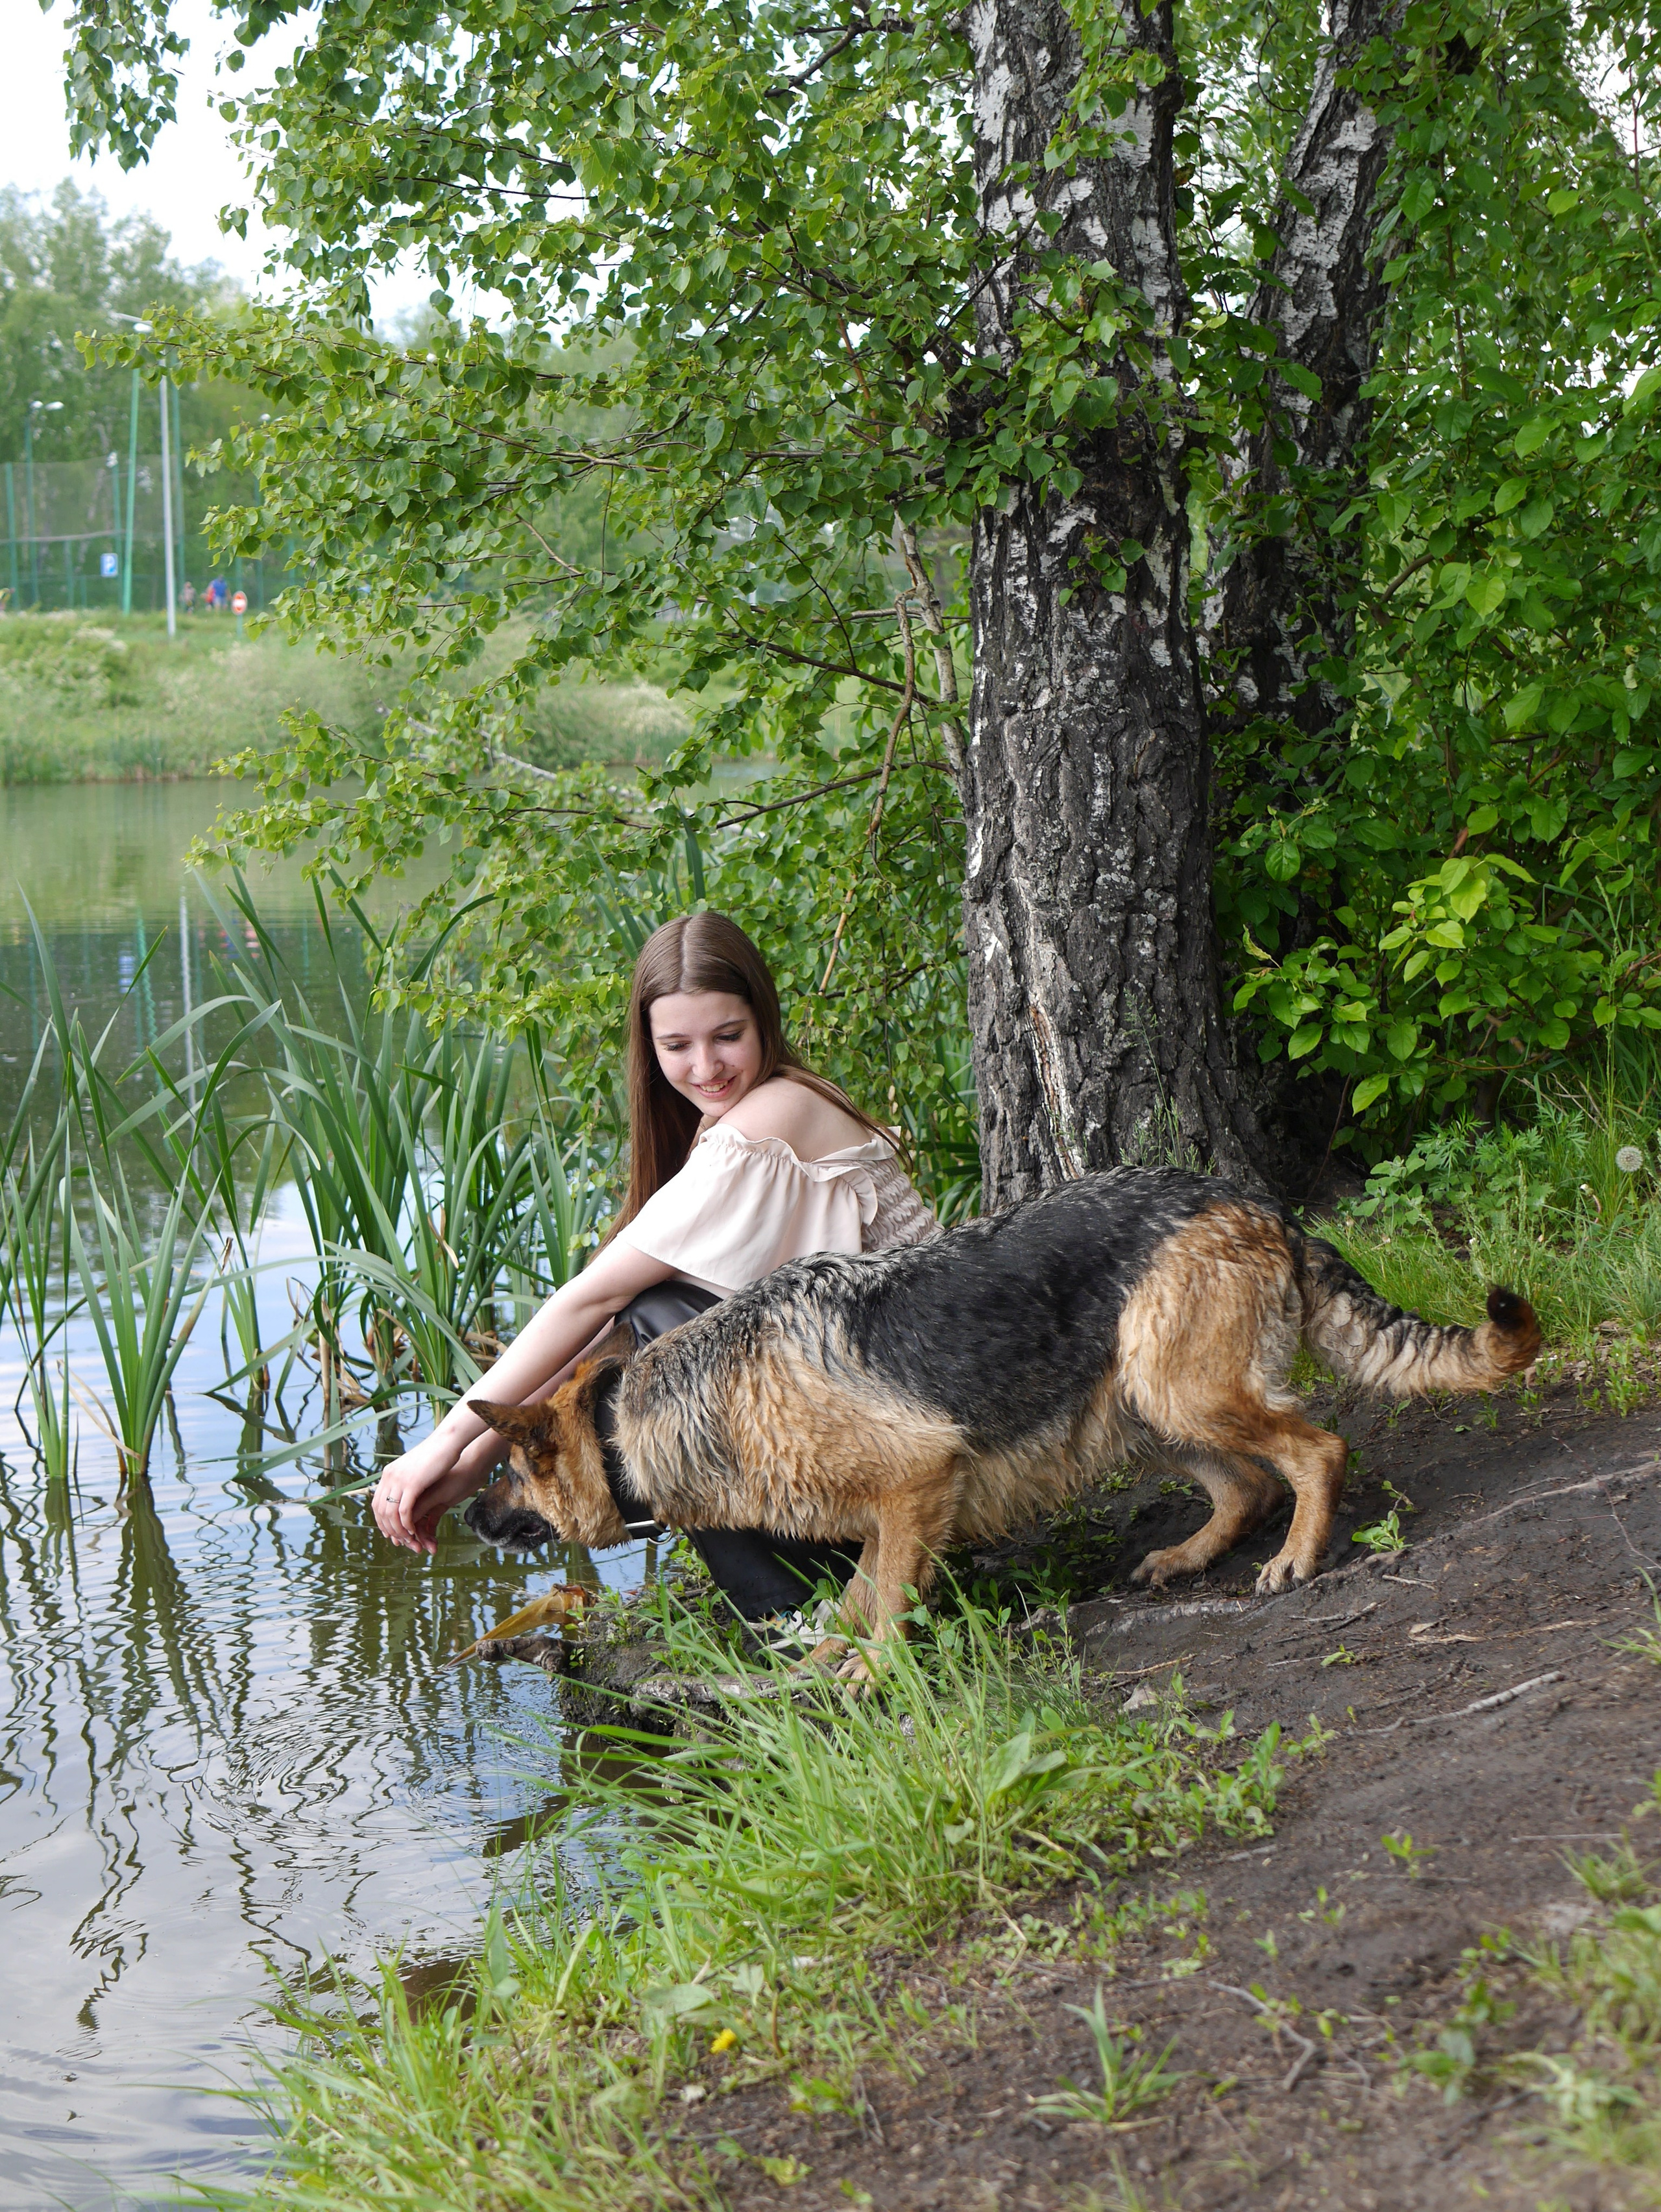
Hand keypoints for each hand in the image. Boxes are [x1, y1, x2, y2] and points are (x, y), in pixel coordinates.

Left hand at [373, 1428, 502, 1553]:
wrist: (447, 1441)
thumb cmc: (436, 1454)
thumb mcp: (416, 1468)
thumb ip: (408, 1478)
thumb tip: (407, 1488)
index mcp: (389, 1473)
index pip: (377, 1504)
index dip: (382, 1521)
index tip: (391, 1533)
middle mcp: (389, 1477)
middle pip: (381, 1511)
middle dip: (390, 1530)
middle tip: (400, 1541)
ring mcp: (399, 1480)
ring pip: (391, 1514)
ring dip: (398, 1531)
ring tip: (408, 1540)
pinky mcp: (412, 1484)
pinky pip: (404, 1511)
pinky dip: (406, 1525)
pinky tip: (413, 1532)